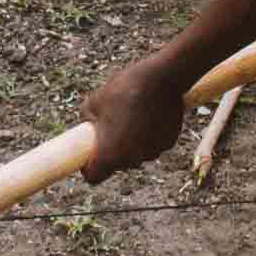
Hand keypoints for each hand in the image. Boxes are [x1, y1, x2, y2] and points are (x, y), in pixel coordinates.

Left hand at [81, 53, 186, 184]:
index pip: (94, 177)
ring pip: (136, 154)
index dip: (89, 168)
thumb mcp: (94, 102)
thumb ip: (88, 120)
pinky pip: (152, 144)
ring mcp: (152, 152)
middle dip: (112, 151)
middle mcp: (132, 159)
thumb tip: (89, 126)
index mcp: (109, 154)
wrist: (161, 78)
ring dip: (132, 143)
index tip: (89, 156)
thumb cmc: (124, 90)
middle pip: (117, 164)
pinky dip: (148, 136)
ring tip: (131, 117)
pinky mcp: (168, 143)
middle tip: (110, 128)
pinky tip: (148, 115)